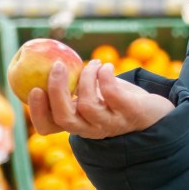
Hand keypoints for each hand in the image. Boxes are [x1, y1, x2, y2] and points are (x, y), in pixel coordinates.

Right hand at [28, 59, 173, 139]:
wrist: (156, 112)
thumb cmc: (117, 99)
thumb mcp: (92, 94)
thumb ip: (73, 85)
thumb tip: (48, 60)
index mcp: (78, 124)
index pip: (49, 127)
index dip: (37, 112)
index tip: (32, 89)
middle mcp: (92, 129)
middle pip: (65, 118)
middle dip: (57, 91)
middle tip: (57, 66)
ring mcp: (112, 123)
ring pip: (88, 105)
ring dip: (87, 78)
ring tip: (94, 64)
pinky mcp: (131, 113)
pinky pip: (113, 95)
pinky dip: (106, 77)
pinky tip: (107, 67)